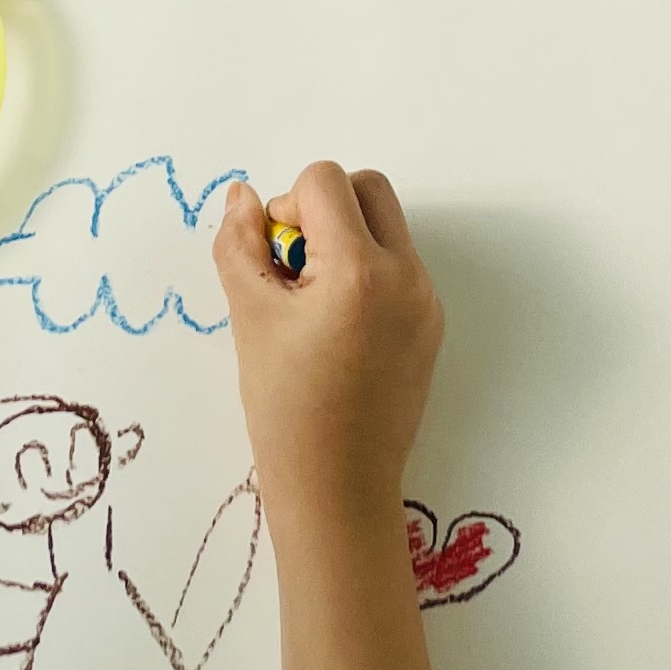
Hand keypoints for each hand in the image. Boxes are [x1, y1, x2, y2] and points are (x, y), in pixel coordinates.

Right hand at [212, 160, 441, 545]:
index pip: (325, 181)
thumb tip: (242, 196)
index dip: (286, 206)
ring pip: (386, 227)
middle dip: (323, 209)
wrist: (338, 488)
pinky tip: (335, 329)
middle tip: (293, 267)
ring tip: (310, 303)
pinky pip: (399, 267)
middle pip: (368, 189)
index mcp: (360, 269)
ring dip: (345, 240)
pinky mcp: (431, 326)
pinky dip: (364, 273)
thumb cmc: (284, 407)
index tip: (274, 261)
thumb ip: (239, 244)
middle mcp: (406, 275)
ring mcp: (426, 301)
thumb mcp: (249, 317)